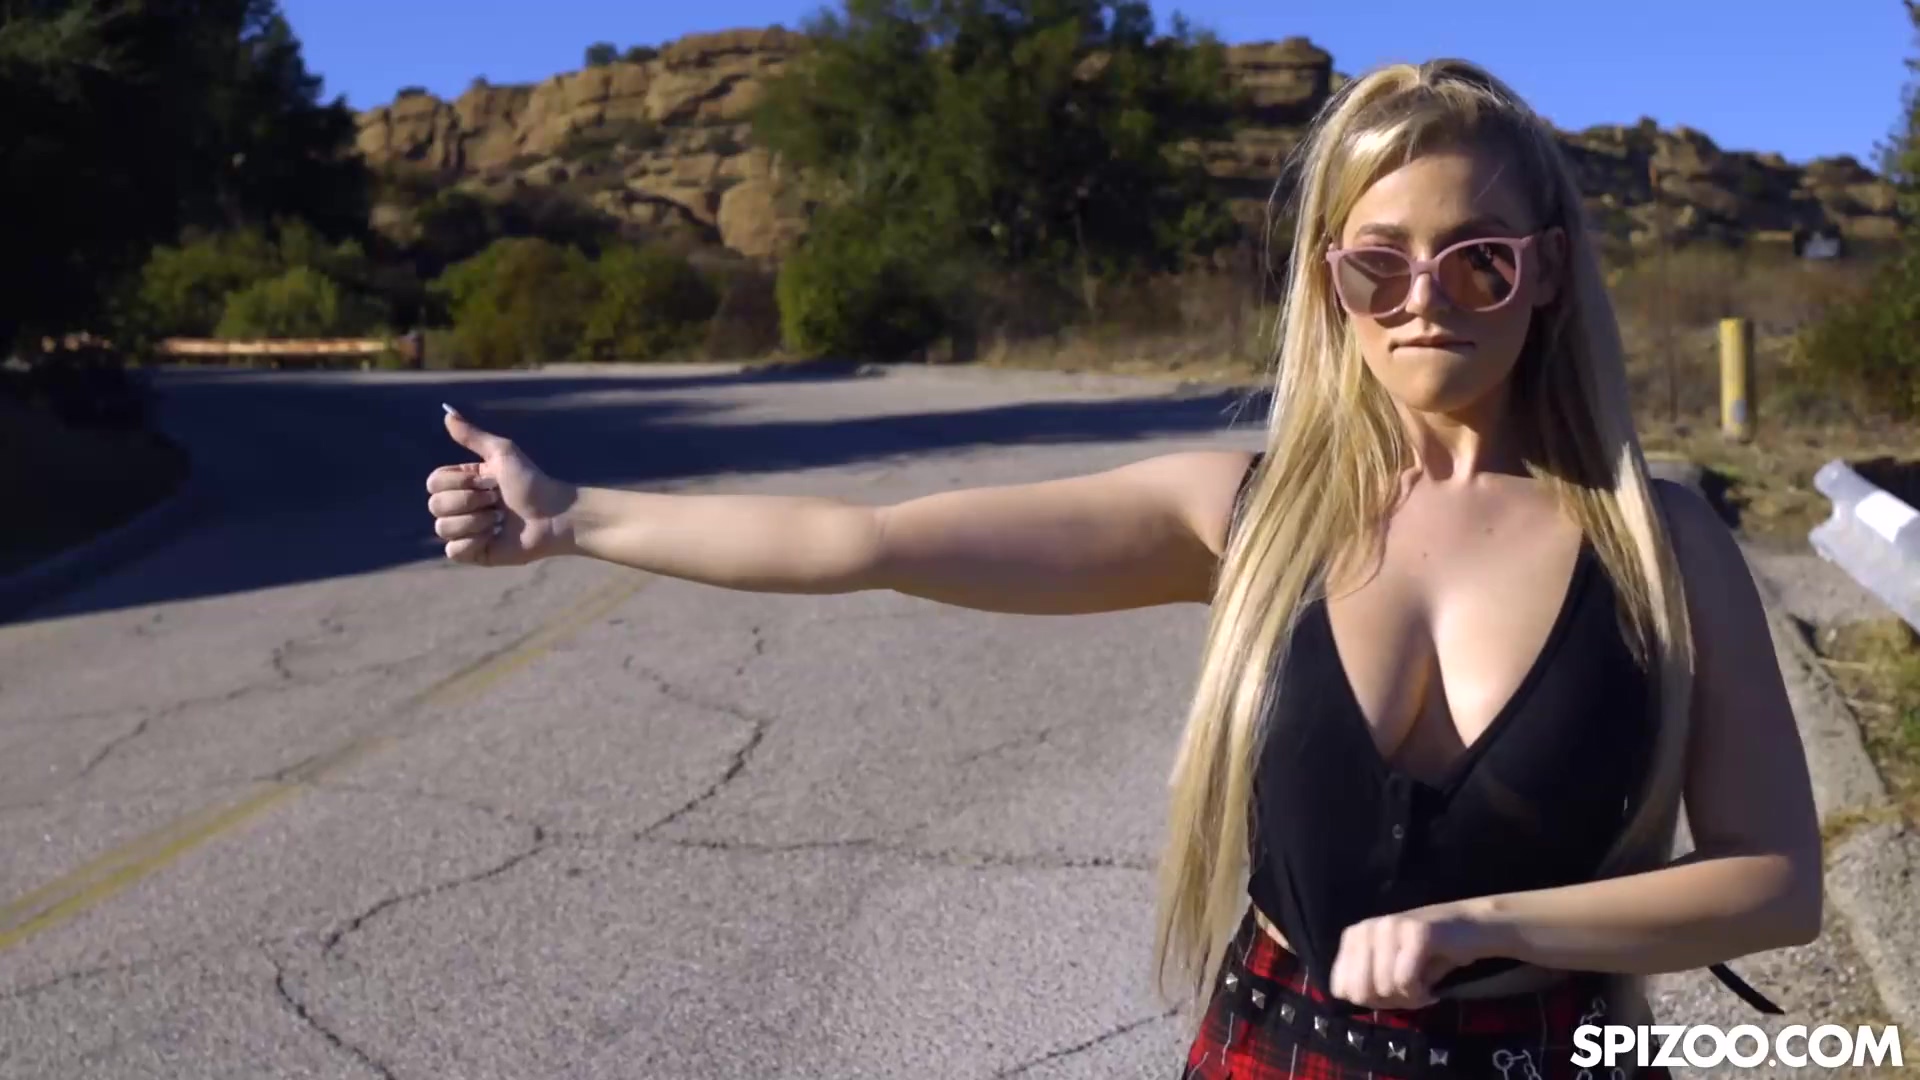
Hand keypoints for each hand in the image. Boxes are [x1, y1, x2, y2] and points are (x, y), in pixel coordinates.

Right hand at [426, 404, 577, 566]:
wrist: (554, 515)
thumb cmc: (532, 482)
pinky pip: (453, 551)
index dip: (459, 482)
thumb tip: (446, 410)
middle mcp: (460, 506)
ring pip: (442, 528)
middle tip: (497, 501)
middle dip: (470, 502)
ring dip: (475, 522)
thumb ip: (472, 435)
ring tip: (499, 520)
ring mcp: (465, 531)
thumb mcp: (502, 453)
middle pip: (435, 505)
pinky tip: (493, 537)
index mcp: (462, 483)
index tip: (488, 480)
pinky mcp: (475, 553)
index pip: (433, 483)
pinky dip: (473, 542)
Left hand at [1327, 906, 1492, 1009]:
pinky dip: (1421, 993)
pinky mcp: (1417, 931)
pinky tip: (1432, 987)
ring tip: (1423, 986)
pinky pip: (1405, 981)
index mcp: (1353, 937)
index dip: (1369, 1000)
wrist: (1471, 928)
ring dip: (1409, 998)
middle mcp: (1366, 928)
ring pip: (1384, 987)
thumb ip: (1366, 985)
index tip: (1392, 992)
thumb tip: (1353, 998)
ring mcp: (1390, 926)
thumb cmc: (1427, 956)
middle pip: (1360, 992)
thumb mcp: (1388, 971)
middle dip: (1387, 1002)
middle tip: (1409, 992)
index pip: (1341, 988)